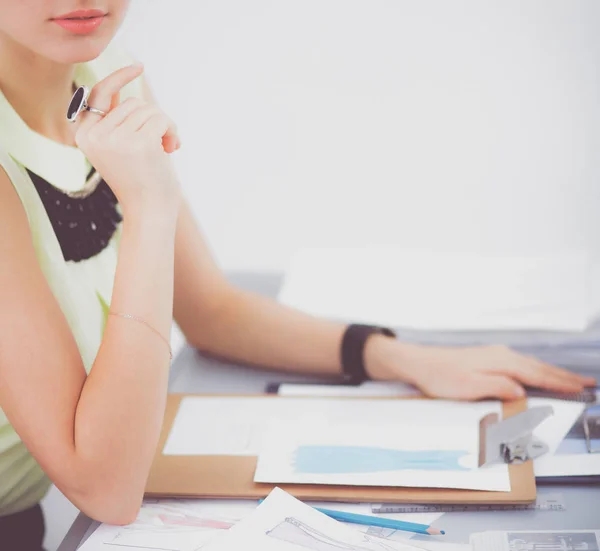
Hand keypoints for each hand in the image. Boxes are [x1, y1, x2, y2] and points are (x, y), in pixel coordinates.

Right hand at [74, 63, 181, 214]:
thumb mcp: (119, 147)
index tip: (139, 67)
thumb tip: (123, 87)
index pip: (98, 94)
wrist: (149, 212)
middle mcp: (95, 135)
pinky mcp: (139, 143)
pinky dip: (172, 130)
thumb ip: (117, 120)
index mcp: (84, 135)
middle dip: (152, 119)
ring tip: (166, 148)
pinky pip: (161, 118)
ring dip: (164, 126)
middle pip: (132, 103)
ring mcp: (116, 139)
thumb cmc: (139, 181)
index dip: (118, 78)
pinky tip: (172, 148)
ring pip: (148, 110)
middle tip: (161, 143)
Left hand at [365, 336, 595, 400]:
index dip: (561, 383)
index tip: (581, 389)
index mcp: (500, 362)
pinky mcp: (488, 358)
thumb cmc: (441, 376)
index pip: (538, 375)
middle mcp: (501, 355)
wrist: (420, 363)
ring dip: (552, 373)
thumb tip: (521, 390)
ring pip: (531, 365)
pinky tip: (538, 374)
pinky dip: (536, 370)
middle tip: (588, 383)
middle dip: (564, 376)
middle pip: (539, 367)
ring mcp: (495, 355)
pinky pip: (521, 364)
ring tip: (571, 380)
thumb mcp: (469, 387)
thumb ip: (498, 387)